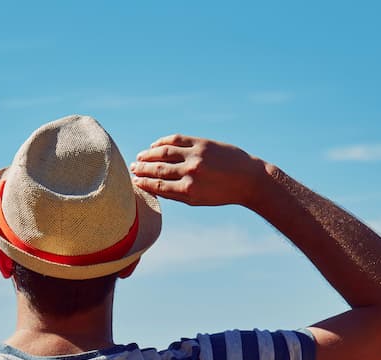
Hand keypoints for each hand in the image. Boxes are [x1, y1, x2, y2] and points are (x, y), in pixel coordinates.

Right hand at [130, 134, 269, 207]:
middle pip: (158, 169)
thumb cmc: (222, 193)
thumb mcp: (198, 200)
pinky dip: (162, 142)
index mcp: (189, 191)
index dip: (143, 183)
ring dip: (148, 154)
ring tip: (140, 157)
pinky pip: (175, 139)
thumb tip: (153, 188)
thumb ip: (176, 194)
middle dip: (142, 169)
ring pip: (163, 152)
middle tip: (132, 168)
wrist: (249, 179)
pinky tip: (154, 146)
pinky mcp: (202, 143)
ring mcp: (196, 156)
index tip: (134, 181)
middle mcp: (191, 172)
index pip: (158, 186)